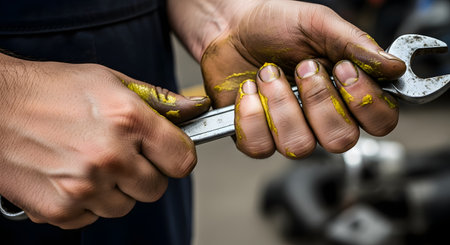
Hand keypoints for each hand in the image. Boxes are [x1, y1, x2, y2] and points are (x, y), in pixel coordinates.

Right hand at [0, 54, 209, 228]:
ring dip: (116, 189)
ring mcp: (84, 187)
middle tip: (123, 155)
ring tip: (91, 162)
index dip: (177, 156)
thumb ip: (158, 100)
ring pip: (126, 206)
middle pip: (157, 188)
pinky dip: (88, 202)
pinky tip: (71, 176)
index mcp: (127, 120)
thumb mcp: (109, 81)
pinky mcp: (61, 210)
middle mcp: (109, 156)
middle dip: (145, 174)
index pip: (182, 160)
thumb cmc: (50, 90)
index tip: (167, 153)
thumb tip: (195, 110)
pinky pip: (94, 217)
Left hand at [197, 0, 405, 157]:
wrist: (230, 27)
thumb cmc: (274, 25)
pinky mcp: (258, 136)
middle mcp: (321, 116)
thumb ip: (354, 44)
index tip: (343, 70)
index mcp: (345, 90)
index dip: (365, 103)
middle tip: (303, 68)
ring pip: (299, 146)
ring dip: (281, 105)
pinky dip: (251, 115)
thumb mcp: (318, 24)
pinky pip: (260, 147)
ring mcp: (289, 129)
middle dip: (319, 101)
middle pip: (340, 141)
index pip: (380, 121)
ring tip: (268, 73)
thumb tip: (395, 66)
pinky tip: (248, 90)